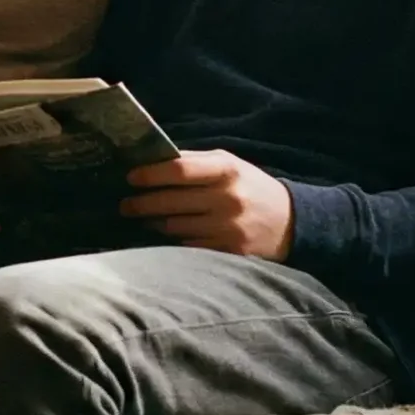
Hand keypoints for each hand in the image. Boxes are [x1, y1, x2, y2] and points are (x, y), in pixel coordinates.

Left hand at [121, 150, 294, 258]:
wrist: (291, 222)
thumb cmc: (250, 187)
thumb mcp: (229, 165)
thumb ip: (194, 162)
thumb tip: (151, 161)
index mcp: (226, 170)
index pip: (178, 169)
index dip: (149, 174)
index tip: (130, 177)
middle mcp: (227, 198)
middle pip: (170, 201)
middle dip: (141, 203)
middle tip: (124, 204)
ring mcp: (228, 228)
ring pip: (174, 226)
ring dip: (153, 223)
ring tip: (142, 218)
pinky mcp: (229, 252)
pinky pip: (188, 246)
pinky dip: (172, 241)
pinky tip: (164, 235)